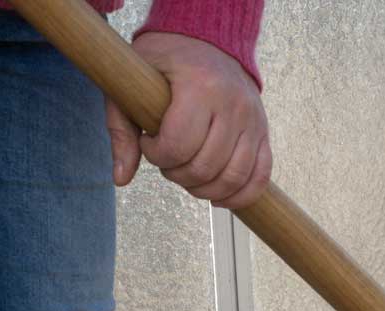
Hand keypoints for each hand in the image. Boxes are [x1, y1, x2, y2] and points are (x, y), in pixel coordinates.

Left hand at [105, 33, 271, 210]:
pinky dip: (239, 195)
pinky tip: (218, 196)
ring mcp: (253, 121)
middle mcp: (233, 104)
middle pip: (204, 167)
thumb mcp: (132, 85)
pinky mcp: (263, 133)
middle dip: (177, 173)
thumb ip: (121, 131)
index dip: (156, 155)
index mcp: (200, 86)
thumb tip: (121, 179)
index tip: (149, 142)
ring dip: (204, 189)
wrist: (208, 41)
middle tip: (167, 158)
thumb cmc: (164, 63)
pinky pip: (260, 178)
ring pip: (231, 178)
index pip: (178, 146)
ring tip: (187, 173)